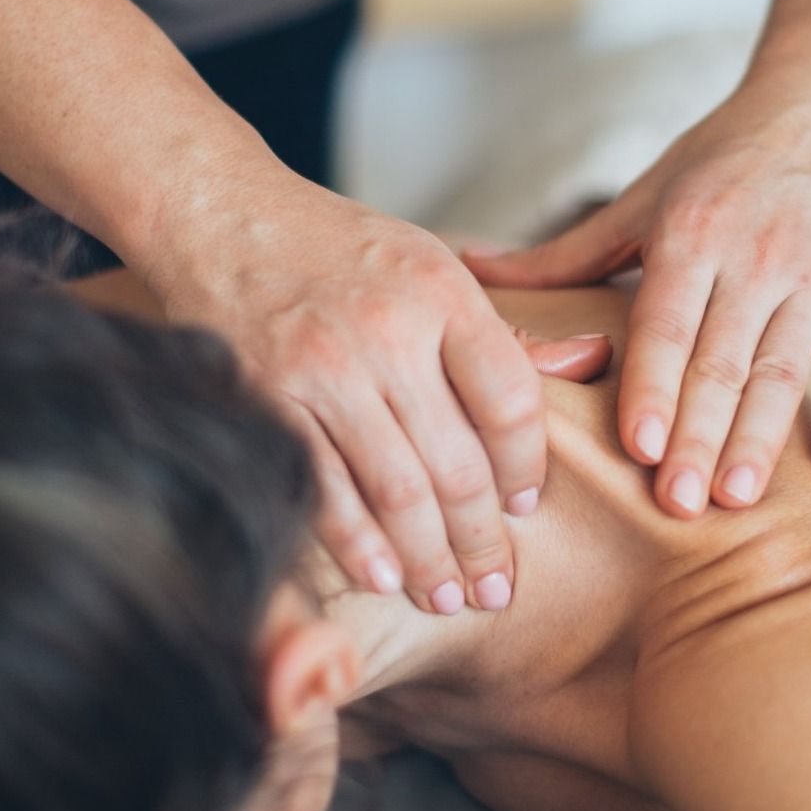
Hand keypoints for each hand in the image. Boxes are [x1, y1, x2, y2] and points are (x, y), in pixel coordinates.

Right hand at [151, 172, 576, 614]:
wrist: (220, 212)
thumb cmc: (335, 246)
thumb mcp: (430, 263)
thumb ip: (498, 330)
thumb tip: (591, 360)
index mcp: (441, 292)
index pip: (510, 399)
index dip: (527, 467)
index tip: (525, 508)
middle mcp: (387, 332)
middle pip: (457, 462)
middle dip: (482, 540)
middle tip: (497, 589)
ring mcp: (323, 369)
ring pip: (396, 490)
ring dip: (428, 559)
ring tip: (449, 598)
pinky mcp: (266, 399)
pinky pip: (324, 490)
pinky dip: (357, 545)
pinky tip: (384, 579)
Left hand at [466, 76, 810, 516]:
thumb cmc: (717, 164)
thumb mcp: (639, 200)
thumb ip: (560, 253)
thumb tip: (466, 265)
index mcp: (692, 234)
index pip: (666, 325)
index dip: (652, 386)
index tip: (638, 448)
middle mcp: (757, 257)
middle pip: (722, 362)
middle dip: (698, 437)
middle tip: (676, 504)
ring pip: (785, 372)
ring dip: (762, 438)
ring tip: (737, 497)